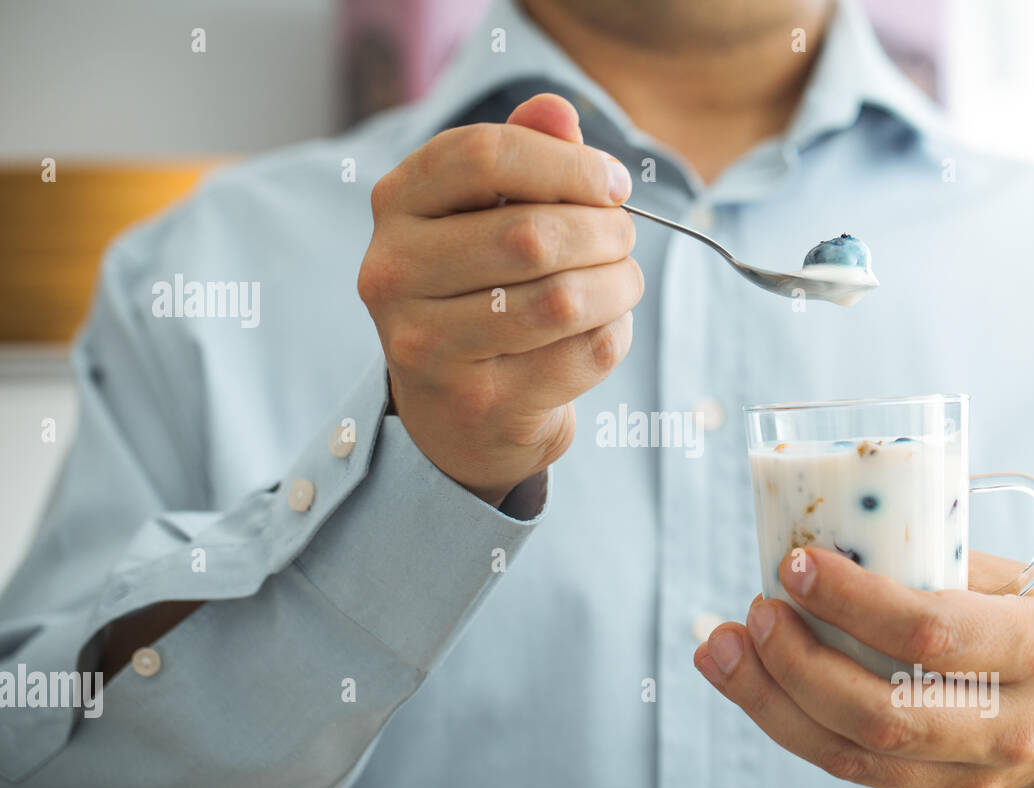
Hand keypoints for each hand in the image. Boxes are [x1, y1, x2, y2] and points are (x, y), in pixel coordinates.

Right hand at [358, 93, 640, 506]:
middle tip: (624, 240)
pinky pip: (580, 356)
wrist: (458, 414)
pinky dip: (613, 335)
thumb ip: (525, 155)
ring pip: (562, 300)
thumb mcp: (491, 213)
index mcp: (395, 206)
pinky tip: (603, 329)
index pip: (482, 155)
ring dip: (618, 286)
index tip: (614, 184)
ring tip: (623, 283)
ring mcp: (428, 347)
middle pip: (531, 234)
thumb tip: (558, 111)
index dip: (566, 163)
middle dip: (604, 232)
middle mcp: (393, 274)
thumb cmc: (482, 291)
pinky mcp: (477, 405)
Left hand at [694, 547, 1033, 787]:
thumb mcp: (1016, 579)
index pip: (931, 633)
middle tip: (753, 610)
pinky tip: (747, 681)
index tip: (795, 564)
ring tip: (720, 647)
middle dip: (799, 662)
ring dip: (771, 700)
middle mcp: (1009, 724)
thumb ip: (936, 559)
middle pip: (883, 710)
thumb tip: (830, 524)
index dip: (853, 601)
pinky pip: (849, 768)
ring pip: (853, 753)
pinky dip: (786, 723)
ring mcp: (971, 775)